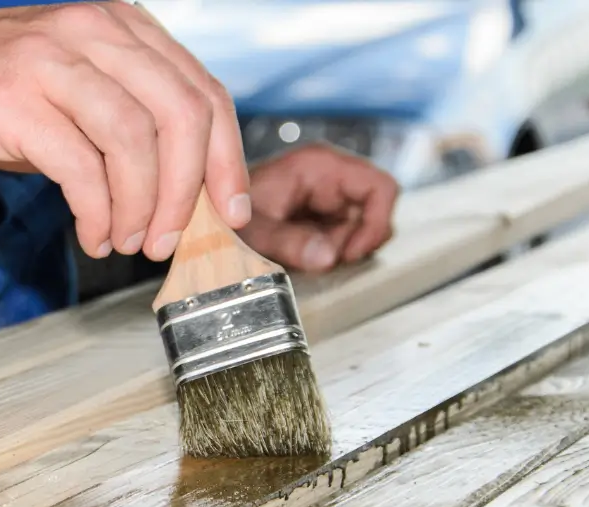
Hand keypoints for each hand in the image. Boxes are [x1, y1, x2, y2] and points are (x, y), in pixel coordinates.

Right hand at [0, 1, 250, 260]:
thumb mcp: (66, 92)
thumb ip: (125, 125)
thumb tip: (180, 192)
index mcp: (116, 25)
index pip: (201, 89)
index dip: (225, 158)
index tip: (228, 210)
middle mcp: (90, 31)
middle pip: (181, 113)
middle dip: (189, 191)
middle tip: (173, 239)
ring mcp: (50, 62)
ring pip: (136, 141)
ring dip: (144, 207)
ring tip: (129, 241)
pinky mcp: (12, 101)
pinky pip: (82, 168)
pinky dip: (98, 213)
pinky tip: (93, 234)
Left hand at [237, 143, 398, 272]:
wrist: (207, 220)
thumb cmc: (226, 215)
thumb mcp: (256, 232)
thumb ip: (291, 243)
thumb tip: (328, 258)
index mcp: (320, 165)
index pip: (380, 187)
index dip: (376, 223)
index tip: (350, 253)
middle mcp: (330, 176)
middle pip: (373, 213)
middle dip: (352, 243)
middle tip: (320, 259)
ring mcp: (328, 196)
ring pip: (361, 229)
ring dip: (340, 251)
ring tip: (306, 255)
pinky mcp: (322, 215)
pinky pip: (344, 238)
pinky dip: (331, 253)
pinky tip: (305, 255)